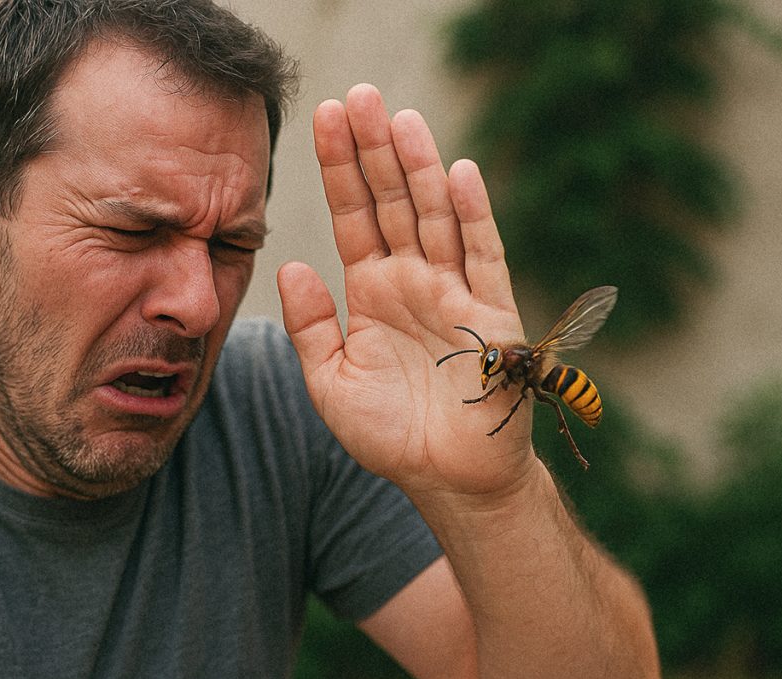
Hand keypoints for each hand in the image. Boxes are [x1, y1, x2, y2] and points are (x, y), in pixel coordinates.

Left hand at [277, 84, 535, 497]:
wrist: (447, 481)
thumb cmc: (389, 434)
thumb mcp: (330, 381)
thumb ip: (309, 326)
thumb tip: (289, 265)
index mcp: (372, 290)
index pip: (352, 215)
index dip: (338, 167)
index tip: (322, 117)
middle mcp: (412, 280)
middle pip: (392, 201)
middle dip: (374, 149)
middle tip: (358, 94)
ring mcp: (454, 293)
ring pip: (436, 217)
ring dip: (418, 168)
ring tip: (398, 118)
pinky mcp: (493, 316)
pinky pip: (483, 259)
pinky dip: (473, 218)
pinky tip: (459, 174)